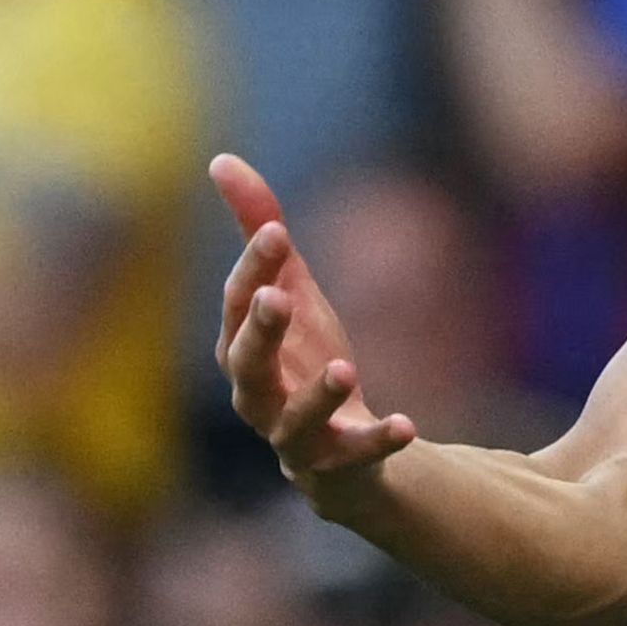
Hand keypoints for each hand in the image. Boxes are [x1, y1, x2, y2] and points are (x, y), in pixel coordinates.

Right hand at [211, 154, 417, 499]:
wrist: (338, 453)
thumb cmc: (304, 359)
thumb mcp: (292, 288)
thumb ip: (259, 228)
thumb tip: (221, 159)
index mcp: (240, 347)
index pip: (238, 303)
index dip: (253, 267)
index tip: (275, 230)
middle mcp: (256, 395)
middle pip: (246, 364)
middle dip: (261, 331)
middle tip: (278, 297)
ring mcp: (292, 436)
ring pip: (292, 422)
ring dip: (317, 395)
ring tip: (344, 365)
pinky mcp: (334, 466)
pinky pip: (353, 457)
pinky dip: (377, 441)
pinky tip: (406, 423)